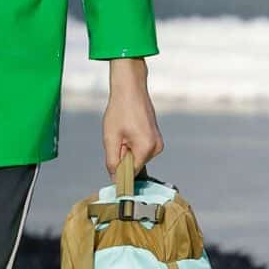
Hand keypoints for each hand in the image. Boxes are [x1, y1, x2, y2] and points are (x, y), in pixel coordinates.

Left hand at [102, 58, 163, 177]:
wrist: (131, 88)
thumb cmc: (120, 110)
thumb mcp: (110, 138)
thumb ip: (112, 161)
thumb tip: (115, 180)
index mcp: (146, 148)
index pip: (132, 173)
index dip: (120, 169)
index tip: (113, 160)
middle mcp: (156, 147)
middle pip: (135, 164)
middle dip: (123, 156)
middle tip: (117, 137)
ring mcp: (158, 142)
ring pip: (137, 156)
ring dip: (127, 149)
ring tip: (123, 130)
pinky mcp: (156, 137)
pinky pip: (141, 148)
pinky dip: (132, 143)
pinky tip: (128, 129)